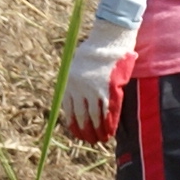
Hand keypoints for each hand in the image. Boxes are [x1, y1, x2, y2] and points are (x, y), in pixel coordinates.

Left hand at [61, 20, 134, 141]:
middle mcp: (79, 89)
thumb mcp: (78, 66)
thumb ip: (77, 83)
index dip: (74, 124)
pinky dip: (109, 123)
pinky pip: (108, 112)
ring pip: (95, 117)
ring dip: (98, 131)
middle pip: (81, 116)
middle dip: (86, 131)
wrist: (109, 38)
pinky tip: (110, 131)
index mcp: (69, 83)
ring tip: (101, 140)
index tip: (78, 134)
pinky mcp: (109, 89)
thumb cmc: (95, 51)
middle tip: (90, 140)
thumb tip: (79, 101)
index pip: (70, 110)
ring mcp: (94, 90)